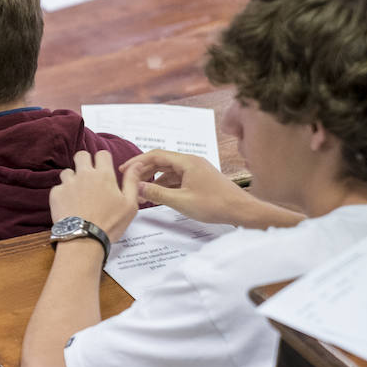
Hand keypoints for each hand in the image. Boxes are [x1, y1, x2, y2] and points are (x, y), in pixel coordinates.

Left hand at [49, 149, 140, 244]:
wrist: (84, 238)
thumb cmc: (109, 224)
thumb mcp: (129, 204)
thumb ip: (132, 181)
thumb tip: (136, 165)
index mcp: (104, 175)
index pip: (102, 154)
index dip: (103, 160)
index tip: (104, 168)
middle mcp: (84, 175)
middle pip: (81, 155)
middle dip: (85, 162)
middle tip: (89, 175)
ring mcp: (68, 183)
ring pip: (68, 171)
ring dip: (73, 178)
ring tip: (79, 193)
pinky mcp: (56, 194)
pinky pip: (58, 187)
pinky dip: (63, 193)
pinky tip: (70, 204)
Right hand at [121, 149, 257, 225]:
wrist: (242, 211)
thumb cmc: (216, 205)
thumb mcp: (181, 201)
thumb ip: (157, 193)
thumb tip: (138, 187)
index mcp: (187, 162)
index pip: (155, 155)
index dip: (137, 162)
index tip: (124, 170)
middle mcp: (191, 162)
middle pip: (161, 161)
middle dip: (144, 171)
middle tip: (130, 182)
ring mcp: (196, 170)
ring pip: (168, 171)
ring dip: (154, 180)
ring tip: (143, 193)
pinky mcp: (199, 179)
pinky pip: (177, 178)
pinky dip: (165, 185)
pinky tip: (159, 196)